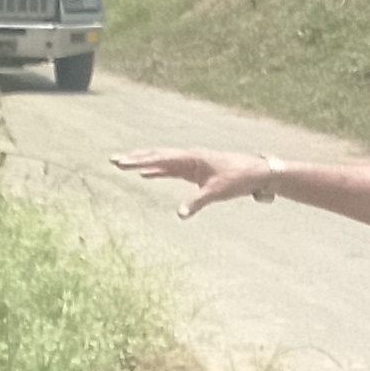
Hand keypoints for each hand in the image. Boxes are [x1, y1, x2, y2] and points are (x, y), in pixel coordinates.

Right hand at [111, 148, 280, 215]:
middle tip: (113, 160)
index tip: (122, 163)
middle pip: (155, 155)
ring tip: (123, 164)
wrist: (256, 172)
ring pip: (161, 160)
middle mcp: (187, 156)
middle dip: (134, 158)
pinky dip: (156, 170)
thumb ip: (196, 203)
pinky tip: (145, 174)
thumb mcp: (216, 192)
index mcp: (190, 157)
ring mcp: (190, 162)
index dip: (139, 161)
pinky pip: (170, 168)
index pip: (159, 159)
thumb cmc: (238, 178)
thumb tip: (179, 215)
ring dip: (142, 162)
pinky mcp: (194, 169)